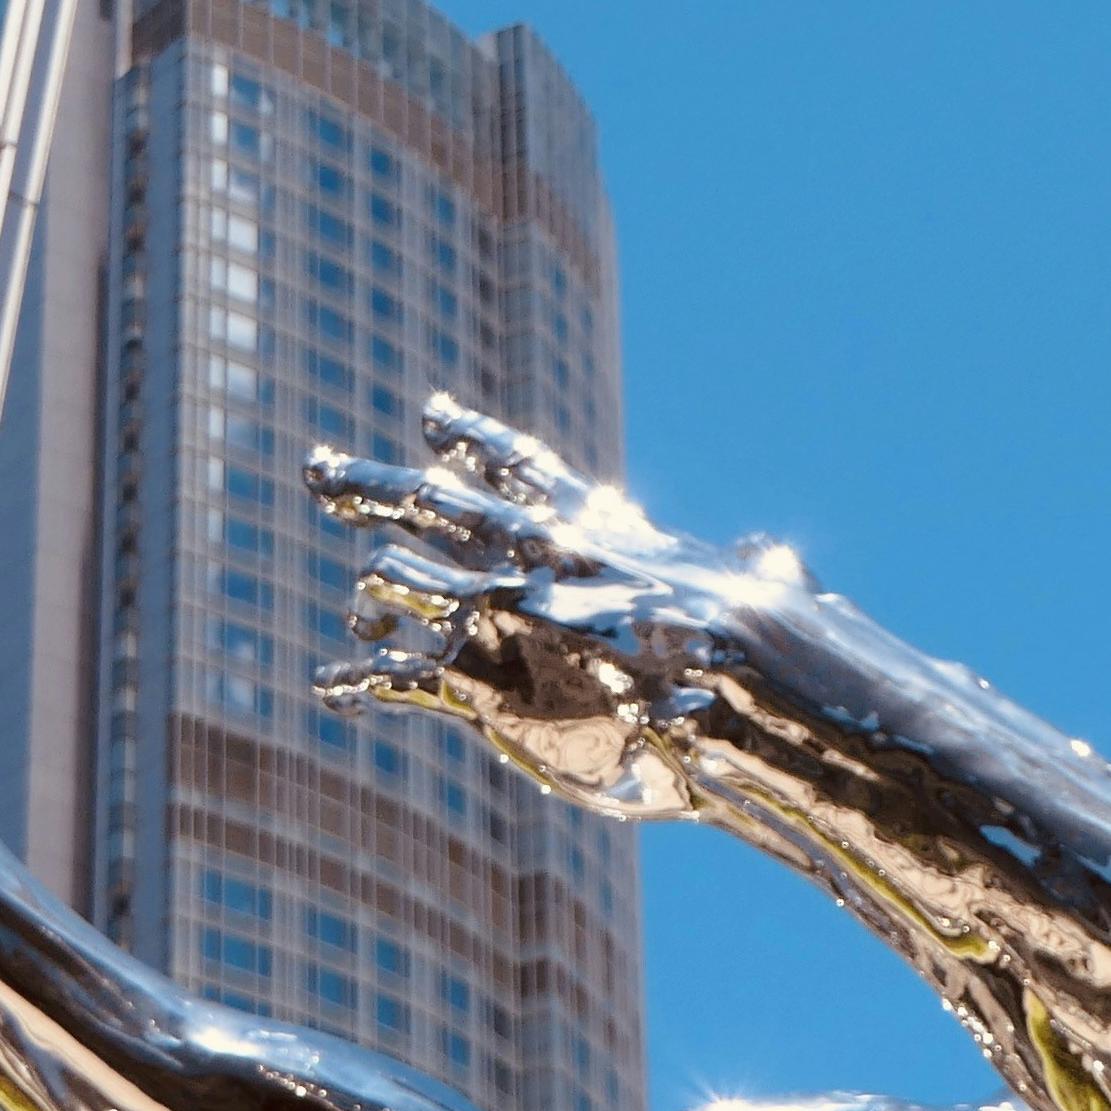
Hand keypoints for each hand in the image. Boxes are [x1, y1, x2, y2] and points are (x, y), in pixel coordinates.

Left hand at [306, 400, 788, 818]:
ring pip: (420, 573)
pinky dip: (369, 682)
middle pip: (447, 510)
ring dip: (370, 560)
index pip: (532, 478)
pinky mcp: (502, 681)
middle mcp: (555, 564)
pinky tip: (330, 682)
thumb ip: (760, 570)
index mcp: (616, 541)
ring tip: (316, 544)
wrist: (767, 697)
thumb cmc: (794, 660)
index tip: (431, 413)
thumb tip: (772, 551)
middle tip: (321, 466)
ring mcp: (523, 616)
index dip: (479, 446)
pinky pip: (415, 682)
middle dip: (381, 488)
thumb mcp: (777, 596)